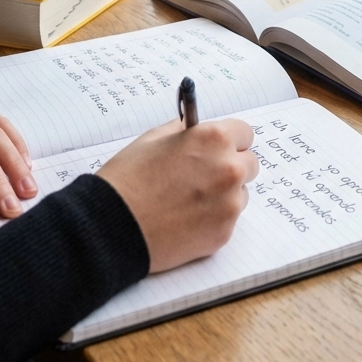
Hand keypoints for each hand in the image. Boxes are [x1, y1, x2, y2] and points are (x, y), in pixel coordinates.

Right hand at [97, 118, 257, 272]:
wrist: (112, 225)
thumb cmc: (128, 178)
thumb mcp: (154, 138)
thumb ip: (185, 131)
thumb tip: (197, 129)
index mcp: (213, 139)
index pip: (244, 133)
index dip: (229, 140)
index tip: (220, 147)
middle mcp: (229, 169)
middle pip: (249, 164)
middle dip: (231, 166)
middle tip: (204, 175)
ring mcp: (229, 204)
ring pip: (240, 194)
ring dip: (224, 194)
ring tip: (188, 200)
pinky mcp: (224, 233)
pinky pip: (228, 219)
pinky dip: (213, 218)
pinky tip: (185, 218)